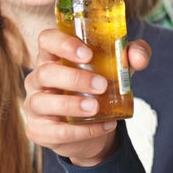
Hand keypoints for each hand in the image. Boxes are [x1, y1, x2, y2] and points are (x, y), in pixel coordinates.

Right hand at [22, 29, 150, 167]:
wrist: (95, 127)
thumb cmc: (101, 88)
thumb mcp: (119, 68)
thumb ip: (133, 54)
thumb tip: (137, 57)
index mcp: (53, 57)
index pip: (47, 40)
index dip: (63, 44)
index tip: (88, 54)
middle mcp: (38, 78)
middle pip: (46, 73)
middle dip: (74, 79)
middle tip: (102, 85)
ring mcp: (34, 105)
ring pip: (43, 102)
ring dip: (71, 105)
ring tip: (96, 108)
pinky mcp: (38, 130)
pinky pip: (56, 131)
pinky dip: (82, 131)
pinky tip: (105, 126)